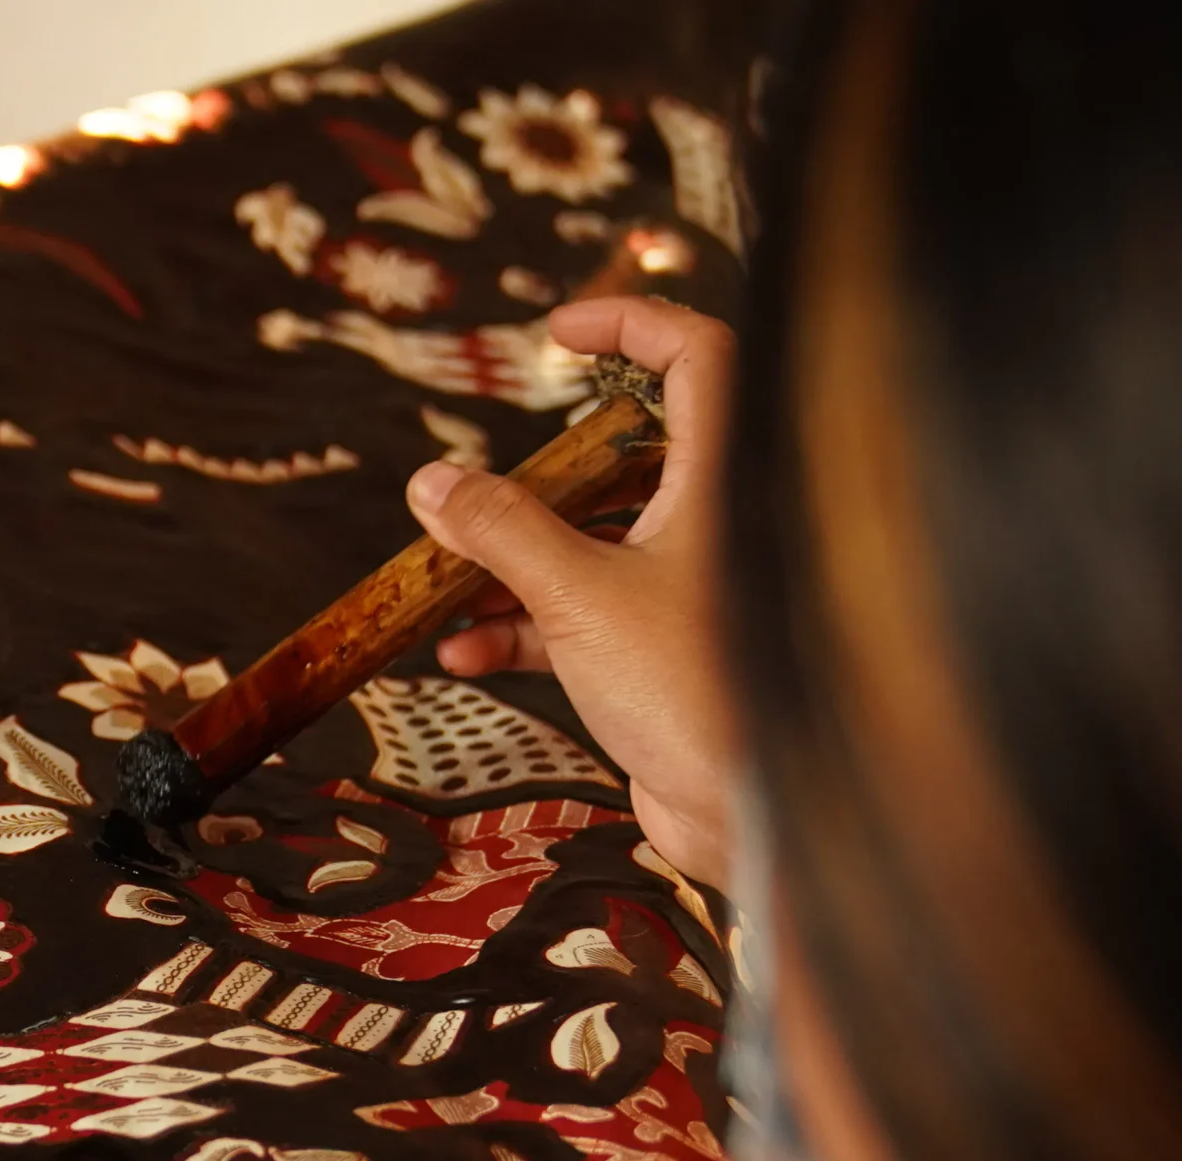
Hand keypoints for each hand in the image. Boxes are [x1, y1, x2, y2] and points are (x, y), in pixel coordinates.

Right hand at [408, 296, 737, 885]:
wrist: (748, 816)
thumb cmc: (697, 694)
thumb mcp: (578, 597)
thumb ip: (501, 532)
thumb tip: (432, 483)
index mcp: (723, 479)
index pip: (695, 358)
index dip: (631, 323)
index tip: (559, 331)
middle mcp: (714, 525)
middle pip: (622, 460)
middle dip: (538, 475)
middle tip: (478, 487)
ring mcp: (688, 592)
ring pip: (591, 544)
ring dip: (513, 562)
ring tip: (442, 582)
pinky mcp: (661, 656)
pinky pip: (580, 618)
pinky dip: (522, 629)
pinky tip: (461, 653)